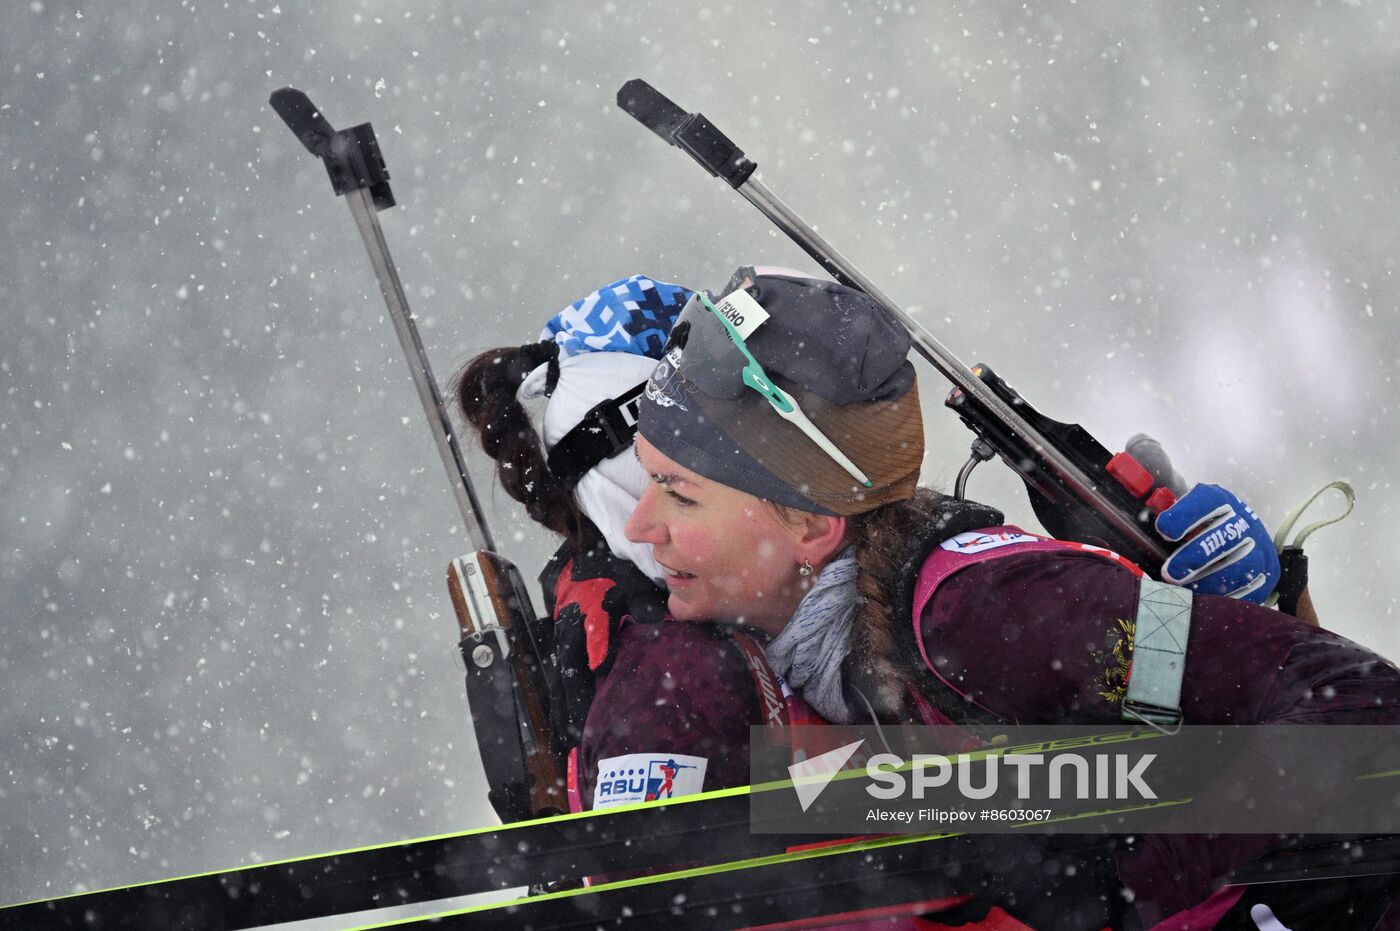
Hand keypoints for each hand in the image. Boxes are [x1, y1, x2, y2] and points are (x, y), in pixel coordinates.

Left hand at [1156, 483, 1280, 602]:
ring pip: (1243, 564)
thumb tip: (1135, 526)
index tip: (1164, 531)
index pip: (1205, 500)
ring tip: (1188, 591)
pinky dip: (1230, 598)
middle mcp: (1243, 519)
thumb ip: (1161, 518)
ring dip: (1211, 581)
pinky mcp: (1269, 572)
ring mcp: (1260, 546)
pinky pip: (1254, 588)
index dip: (1184, 515)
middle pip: (1224, 536)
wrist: (1239, 539)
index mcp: (1218, 500)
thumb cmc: (1196, 529)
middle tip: (1170, 573)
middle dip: (1195, 557)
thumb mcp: (1181, 516)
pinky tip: (1207, 602)